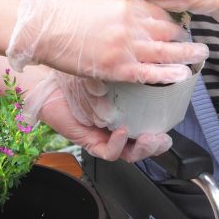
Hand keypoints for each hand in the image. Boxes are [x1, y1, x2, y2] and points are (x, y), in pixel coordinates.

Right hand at [6, 0, 208, 83]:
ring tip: (200, 57)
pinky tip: (180, 76)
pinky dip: (165, 75)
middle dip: (185, 37)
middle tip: (198, 43)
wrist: (42, 27)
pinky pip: (146, 73)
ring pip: (164, 52)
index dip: (172, 20)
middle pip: (167, 31)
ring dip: (186, 55)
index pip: (159, 12)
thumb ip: (119, 7)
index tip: (179, 26)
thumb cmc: (63, 10)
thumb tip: (132, 12)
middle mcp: (130, 25)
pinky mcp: (114, 68)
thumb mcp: (97, 0)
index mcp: (126, 5)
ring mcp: (124, 47)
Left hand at [22, 72, 171, 161]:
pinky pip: (108, 153)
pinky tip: (121, 133)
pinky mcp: (90, 142)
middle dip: (157, 145)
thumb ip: (126, 73)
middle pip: (143, 144)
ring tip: (149, 138)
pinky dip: (117, 145)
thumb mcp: (107, 73)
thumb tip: (150, 65)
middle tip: (163, 138)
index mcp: (124, 113)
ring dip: (142, 149)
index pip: (149, 125)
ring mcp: (104, 137)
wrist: (47, 85)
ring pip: (129, 153)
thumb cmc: (76, 77)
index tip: (171, 119)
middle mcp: (116, 128)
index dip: (162, 127)